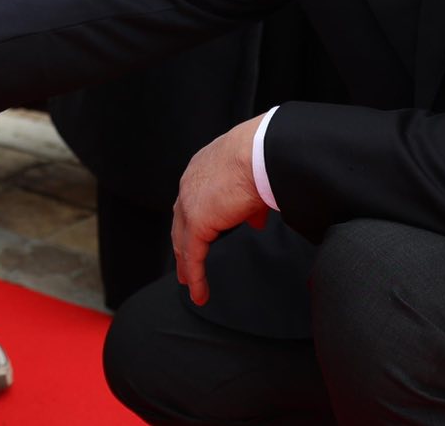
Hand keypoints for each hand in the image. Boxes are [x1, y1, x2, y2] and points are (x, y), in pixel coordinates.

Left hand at [171, 114, 270, 306]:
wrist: (260, 151)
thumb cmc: (264, 157)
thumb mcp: (255, 180)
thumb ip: (252, 204)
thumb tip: (256, 222)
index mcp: (202, 169)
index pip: (195, 200)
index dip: (195, 221)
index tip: (199, 236)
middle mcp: (190, 183)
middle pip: (181, 221)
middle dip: (183, 244)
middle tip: (184, 264)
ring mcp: (190, 202)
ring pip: (183, 240)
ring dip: (186, 264)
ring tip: (189, 283)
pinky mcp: (197, 222)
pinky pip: (192, 255)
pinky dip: (195, 275)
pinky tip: (198, 292)